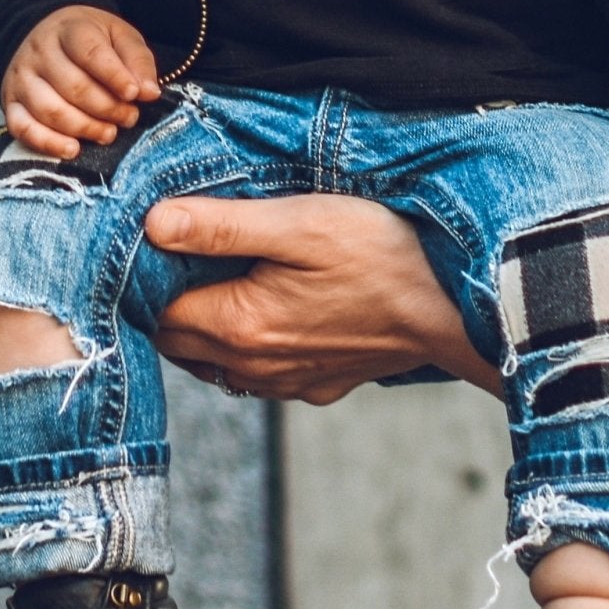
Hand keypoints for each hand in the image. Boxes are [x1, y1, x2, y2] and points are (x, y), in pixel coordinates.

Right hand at [0, 5, 161, 158]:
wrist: (50, 37)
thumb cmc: (93, 41)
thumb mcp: (121, 37)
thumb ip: (138, 61)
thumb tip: (149, 92)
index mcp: (69, 29)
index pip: (89, 53)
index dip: (114, 76)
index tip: (134, 94)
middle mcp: (39, 52)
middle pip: (72, 87)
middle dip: (107, 108)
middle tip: (129, 118)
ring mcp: (21, 78)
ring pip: (50, 111)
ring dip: (85, 128)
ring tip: (108, 133)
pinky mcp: (11, 103)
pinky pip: (23, 128)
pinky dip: (48, 143)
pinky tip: (73, 149)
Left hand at [145, 193, 498, 403]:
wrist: (460, 307)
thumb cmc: (383, 254)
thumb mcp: (299, 222)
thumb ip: (219, 226)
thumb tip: (151, 224)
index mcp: (239, 326)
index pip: (154, 310)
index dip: (148, 273)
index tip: (159, 237)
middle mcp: (253, 368)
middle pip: (175, 339)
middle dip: (166, 299)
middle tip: (183, 251)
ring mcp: (286, 383)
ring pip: (211, 360)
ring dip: (203, 323)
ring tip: (219, 274)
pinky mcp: (317, 386)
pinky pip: (254, 372)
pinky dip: (242, 344)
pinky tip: (265, 305)